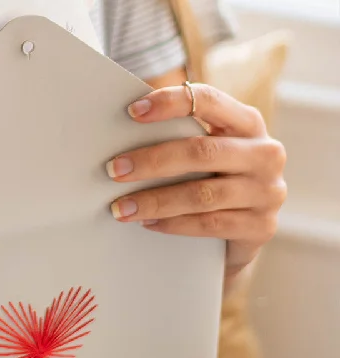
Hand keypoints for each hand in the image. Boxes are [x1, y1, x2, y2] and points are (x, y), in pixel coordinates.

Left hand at [107, 83, 286, 282]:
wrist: (244, 233)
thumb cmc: (213, 180)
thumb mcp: (205, 154)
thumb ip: (178, 138)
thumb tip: (119, 134)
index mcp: (247, 123)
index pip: (209, 101)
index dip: (171, 103)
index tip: (132, 111)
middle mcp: (265, 153)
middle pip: (202, 152)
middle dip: (152, 161)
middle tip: (114, 170)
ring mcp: (267, 192)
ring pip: (202, 194)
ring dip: (155, 201)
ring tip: (121, 207)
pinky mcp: (261, 227)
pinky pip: (209, 224)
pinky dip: (173, 224)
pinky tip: (147, 223)